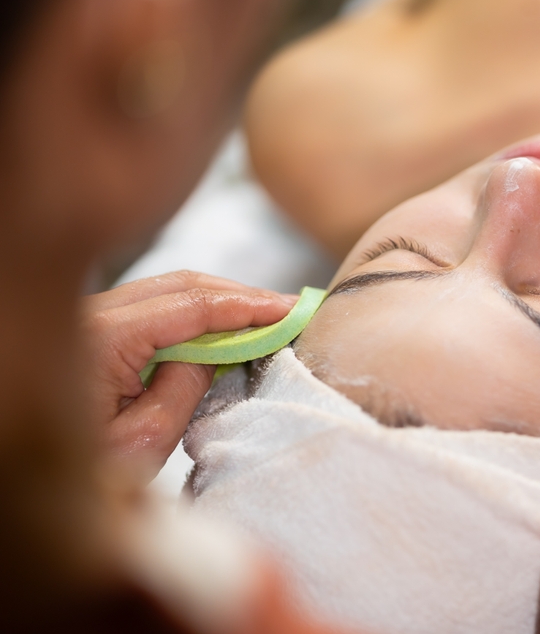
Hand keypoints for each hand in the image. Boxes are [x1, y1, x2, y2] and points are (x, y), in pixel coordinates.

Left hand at [80, 271, 297, 481]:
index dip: (245, 306)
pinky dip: (192, 313)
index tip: (288, 311)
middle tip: (286, 309)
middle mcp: (91, 315)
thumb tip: (216, 351)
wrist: (23, 480)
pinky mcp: (92, 330)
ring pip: (165, 290)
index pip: (189, 306)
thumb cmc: (77, 477)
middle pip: (179, 284)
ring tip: (261, 317)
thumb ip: (185, 387)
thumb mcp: (142, 441)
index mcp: (100, 339)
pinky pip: (151, 307)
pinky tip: (219, 329)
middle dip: (237, 295)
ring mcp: (90, 318)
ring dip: (217, 301)